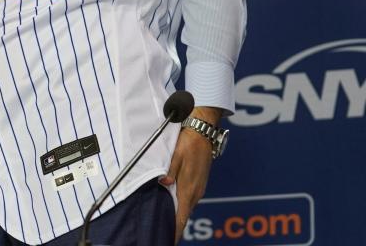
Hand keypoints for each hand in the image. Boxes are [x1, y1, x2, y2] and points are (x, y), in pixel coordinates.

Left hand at [160, 106, 219, 244]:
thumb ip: (170, 171)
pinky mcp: (198, 183)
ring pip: (186, 207)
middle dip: (174, 226)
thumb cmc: (189, 142)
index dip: (175, 230)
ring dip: (178, 216)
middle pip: (184, 215)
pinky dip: (181, 206)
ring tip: (166, 226)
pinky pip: (189, 199)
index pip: (182, 216)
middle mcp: (196, 192)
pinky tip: (173, 207)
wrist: (204, 132)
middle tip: (162, 235)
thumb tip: (164, 183)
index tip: (168, 240)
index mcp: (189, 188)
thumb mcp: (176, 155)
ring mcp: (198, 188)